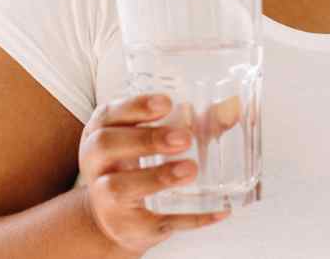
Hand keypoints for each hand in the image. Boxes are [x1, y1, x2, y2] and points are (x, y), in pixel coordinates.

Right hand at [79, 93, 231, 253]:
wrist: (116, 218)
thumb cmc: (136, 167)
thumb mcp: (151, 140)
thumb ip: (190, 123)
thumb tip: (231, 109)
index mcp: (102, 133)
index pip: (109, 114)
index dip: (135, 106)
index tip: (166, 103)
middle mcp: (97, 164)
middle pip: (106, 146)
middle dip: (146, 139)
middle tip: (184, 138)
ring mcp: (108, 198)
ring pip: (119, 187)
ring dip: (156, 177)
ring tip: (190, 169)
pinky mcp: (129, 227)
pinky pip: (155, 223)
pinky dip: (190, 218)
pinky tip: (218, 210)